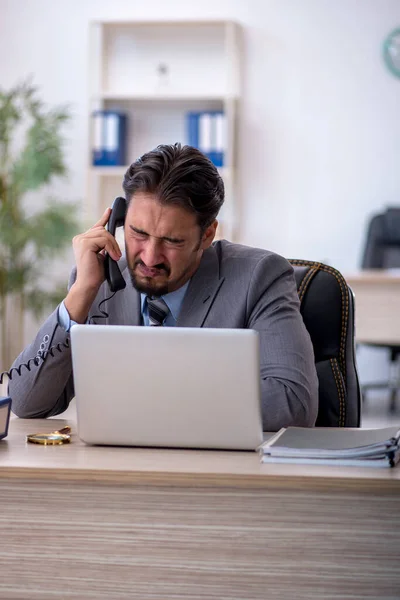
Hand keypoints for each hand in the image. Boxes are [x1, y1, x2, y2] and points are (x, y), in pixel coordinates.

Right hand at [64, 208, 121, 322]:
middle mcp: (79, 238)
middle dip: (113, 241)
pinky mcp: (84, 244)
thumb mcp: (103, 254)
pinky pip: (104, 239)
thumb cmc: (96, 272)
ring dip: (113, 245)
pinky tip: (112, 257)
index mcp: (83, 240)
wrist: (88, 284)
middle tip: (116, 255)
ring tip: (115, 257)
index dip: (104, 218)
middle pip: (102, 230)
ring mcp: (80, 240)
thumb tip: (111, 234)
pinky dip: (111, 248)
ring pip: (104, 234)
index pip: (96, 227)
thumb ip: (104, 244)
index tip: (110, 210)